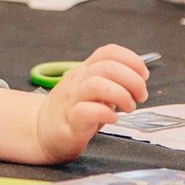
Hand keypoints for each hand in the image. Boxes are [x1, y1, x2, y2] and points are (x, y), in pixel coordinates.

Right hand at [33, 44, 149, 163]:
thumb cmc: (73, 111)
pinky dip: (106, 114)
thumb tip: (138, 78)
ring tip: (128, 108)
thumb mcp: (92, 89)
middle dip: (132, 80)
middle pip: (107, 67)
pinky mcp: (70, 125)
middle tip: (140, 97)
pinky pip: (86, 112)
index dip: (131, 59)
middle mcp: (77, 81)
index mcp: (85, 71)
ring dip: (121, 95)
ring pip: (96, 85)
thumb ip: (111, 81)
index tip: (143, 75)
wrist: (41, 133)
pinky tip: (113, 119)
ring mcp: (71, 101)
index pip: (108, 52)